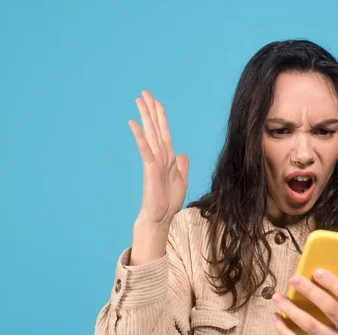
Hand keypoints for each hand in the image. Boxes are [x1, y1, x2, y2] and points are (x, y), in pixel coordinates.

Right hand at [129, 90, 188, 226]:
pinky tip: (133, 123)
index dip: (161, 117)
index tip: (157, 102)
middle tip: (144, 92)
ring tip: (139, 100)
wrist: (160, 217)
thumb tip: (182, 154)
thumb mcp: (181, 182)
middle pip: (155, 128)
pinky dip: (140, 136)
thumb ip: (182, 167)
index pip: (164, 132)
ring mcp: (154, 161)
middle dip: (151, 110)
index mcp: (168, 158)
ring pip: (150, 134)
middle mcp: (160, 156)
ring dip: (145, 117)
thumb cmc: (168, 202)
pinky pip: (145, 149)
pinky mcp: (149, 169)